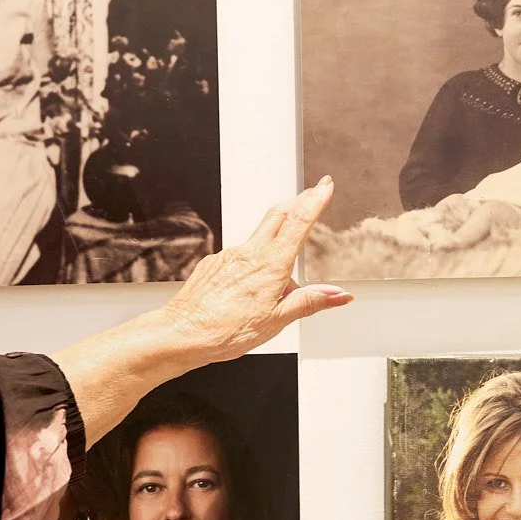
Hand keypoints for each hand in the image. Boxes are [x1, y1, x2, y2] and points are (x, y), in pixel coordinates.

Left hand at [156, 180, 352, 364]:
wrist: (182, 334)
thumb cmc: (224, 331)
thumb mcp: (278, 320)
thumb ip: (309, 302)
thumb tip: (338, 295)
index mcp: (270, 265)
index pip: (299, 223)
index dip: (315, 200)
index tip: (326, 186)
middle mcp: (249, 253)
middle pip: (278, 214)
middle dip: (298, 201)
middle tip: (312, 194)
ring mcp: (229, 256)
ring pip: (259, 237)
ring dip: (276, 239)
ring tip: (284, 272)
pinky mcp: (214, 264)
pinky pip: (239, 255)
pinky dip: (253, 262)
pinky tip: (251, 285)